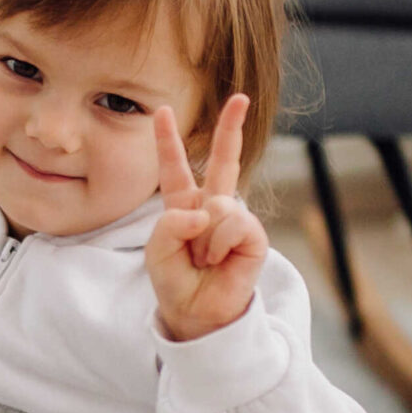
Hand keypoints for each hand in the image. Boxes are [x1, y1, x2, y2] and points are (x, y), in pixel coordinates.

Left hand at [147, 95, 267, 341]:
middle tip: (241, 99)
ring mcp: (234, 219)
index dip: (167, 140)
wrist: (198, 314)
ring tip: (205, 260)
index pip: (174, 168)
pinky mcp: (253, 235)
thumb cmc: (176, 281)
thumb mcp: (158, 251)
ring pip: (219, 205)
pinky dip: (220, 245)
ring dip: (205, 238)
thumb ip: (172, 223)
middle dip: (231, 128)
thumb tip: (209, 211)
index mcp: (184, 206)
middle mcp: (211, 207)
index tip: (161, 111)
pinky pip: (233, 223)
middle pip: (223, 160)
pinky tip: (221, 261)